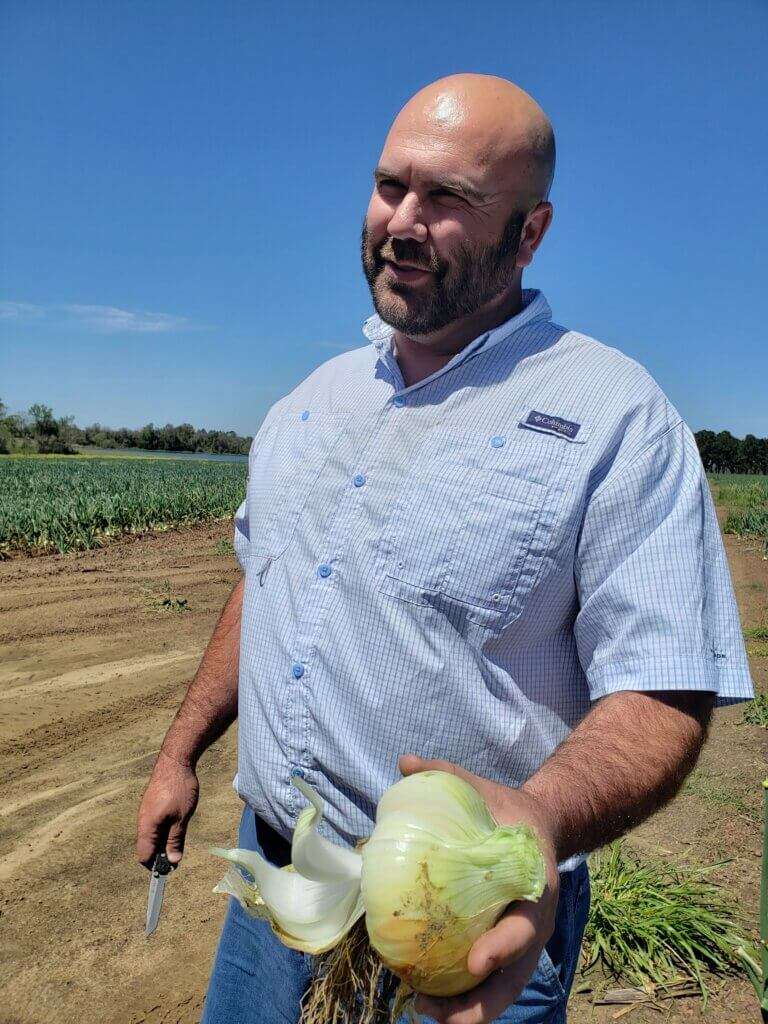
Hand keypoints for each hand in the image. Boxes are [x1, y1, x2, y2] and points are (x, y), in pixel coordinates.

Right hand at [135, 751, 199, 868]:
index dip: (154, 866)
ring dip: (162, 842)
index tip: (169, 870)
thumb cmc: (179, 789)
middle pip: (147, 847)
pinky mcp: (151, 804)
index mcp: (147, 826)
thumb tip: (173, 861)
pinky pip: (153, 824)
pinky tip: (175, 826)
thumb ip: (176, 840)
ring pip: (151, 835)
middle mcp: (142, 820)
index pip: (144, 856)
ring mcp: (146, 811)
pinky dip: (162, 830)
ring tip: (178, 840)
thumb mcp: (181, 818)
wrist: (175, 762)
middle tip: (177, 855)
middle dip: (159, 855)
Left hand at [397, 754, 559, 1023]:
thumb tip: (405, 761)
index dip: (503, 947)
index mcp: (535, 888)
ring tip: (426, 1015)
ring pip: (501, 991)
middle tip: (441, 1015)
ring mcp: (521, 943)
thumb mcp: (484, 789)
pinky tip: (426, 1004)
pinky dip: (462, 998)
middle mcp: (533, 923)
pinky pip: (487, 983)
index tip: (477, 961)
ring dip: (468, 1012)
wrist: (539, 827)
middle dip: (482, 1004)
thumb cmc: (506, 810)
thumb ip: (448, 774)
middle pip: (514, 978)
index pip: (524, 927)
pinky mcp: (506, 950)